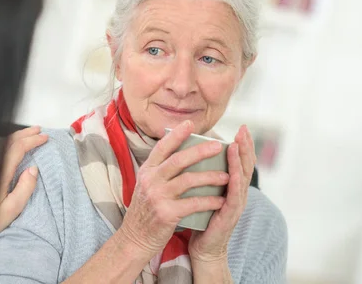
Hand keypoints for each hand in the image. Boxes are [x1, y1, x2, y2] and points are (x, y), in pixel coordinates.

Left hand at [0, 126, 47, 235]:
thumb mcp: (11, 210)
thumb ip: (24, 189)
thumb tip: (34, 168)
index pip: (17, 148)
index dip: (32, 140)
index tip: (45, 138)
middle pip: (8, 141)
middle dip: (25, 133)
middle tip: (39, 130)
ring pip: (0, 142)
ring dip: (16, 136)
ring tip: (29, 134)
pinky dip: (7, 142)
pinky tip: (13, 145)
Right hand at [119, 120, 228, 257]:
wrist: (135, 238)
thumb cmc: (146, 210)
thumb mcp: (147, 185)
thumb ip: (160, 171)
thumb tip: (183, 154)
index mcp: (146, 170)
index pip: (162, 147)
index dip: (176, 134)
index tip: (190, 124)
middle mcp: (150, 180)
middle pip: (178, 160)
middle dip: (200, 151)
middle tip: (218, 146)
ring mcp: (157, 196)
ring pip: (188, 180)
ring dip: (210, 177)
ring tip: (226, 176)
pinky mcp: (166, 213)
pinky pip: (193, 203)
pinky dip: (209, 201)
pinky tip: (221, 200)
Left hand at [187, 125, 255, 262]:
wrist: (203, 247)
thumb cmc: (201, 217)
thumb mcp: (204, 191)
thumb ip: (205, 175)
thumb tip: (193, 152)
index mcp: (231, 186)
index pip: (240, 161)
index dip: (243, 145)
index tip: (241, 127)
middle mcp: (237, 193)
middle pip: (245, 165)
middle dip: (246, 146)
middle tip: (244, 129)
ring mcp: (236, 204)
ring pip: (242, 177)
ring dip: (241, 159)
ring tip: (238, 143)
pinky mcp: (230, 215)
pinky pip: (234, 195)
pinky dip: (236, 180)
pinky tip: (234, 169)